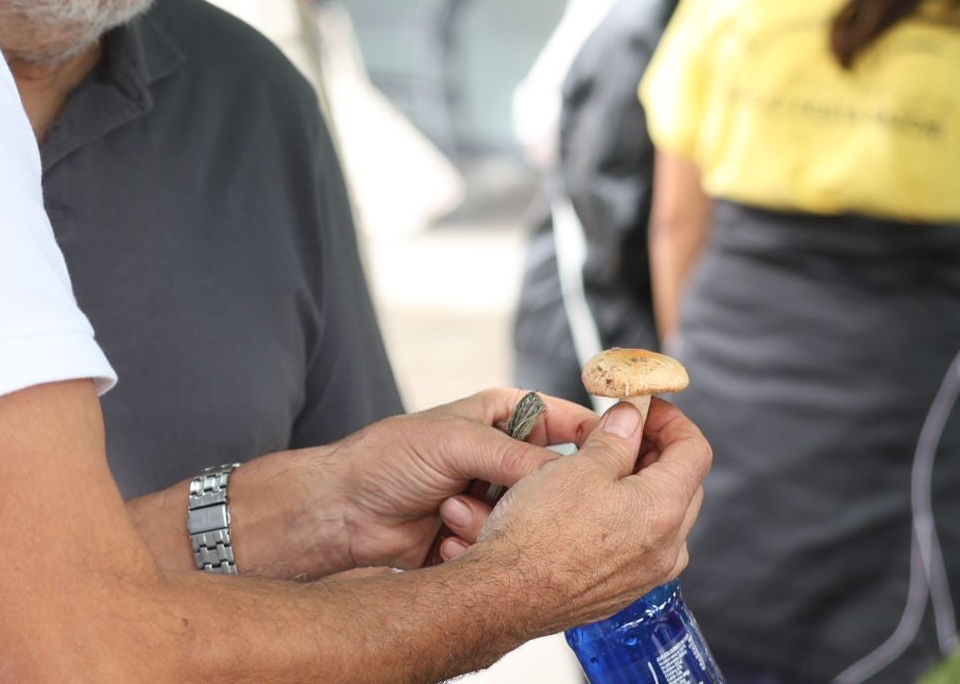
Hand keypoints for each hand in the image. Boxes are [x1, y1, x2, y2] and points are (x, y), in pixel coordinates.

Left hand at [316, 388, 599, 572]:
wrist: (343, 511)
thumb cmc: (390, 458)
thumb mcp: (459, 442)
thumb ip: (517, 457)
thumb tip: (569, 474)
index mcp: (502, 416)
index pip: (565, 420)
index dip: (592, 435)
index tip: (616, 455)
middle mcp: (502, 456)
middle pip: (552, 476)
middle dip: (533, 493)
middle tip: (514, 497)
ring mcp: (492, 496)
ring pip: (528, 514)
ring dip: (494, 519)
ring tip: (453, 512)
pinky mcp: (479, 533)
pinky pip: (503, 542)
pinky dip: (479, 542)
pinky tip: (448, 537)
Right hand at [447, 397, 710, 636]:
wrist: (504, 597)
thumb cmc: (537, 535)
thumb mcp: (579, 467)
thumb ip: (617, 438)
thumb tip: (632, 419)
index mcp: (662, 511)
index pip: (694, 450)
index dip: (671, 419)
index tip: (646, 407)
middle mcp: (666, 549)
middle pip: (684, 482)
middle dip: (657, 449)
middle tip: (622, 430)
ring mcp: (646, 574)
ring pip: (663, 515)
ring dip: (642, 483)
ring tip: (602, 466)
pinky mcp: (624, 590)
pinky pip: (642, 543)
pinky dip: (629, 515)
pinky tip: (593, 505)